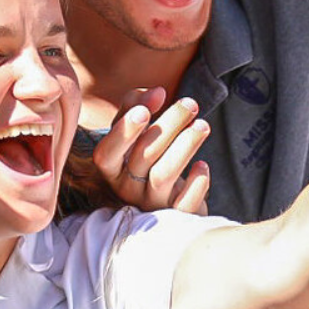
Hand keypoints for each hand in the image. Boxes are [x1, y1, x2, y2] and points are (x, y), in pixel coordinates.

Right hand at [94, 87, 210, 213]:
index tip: (145, 111)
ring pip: (164, 175)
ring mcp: (150, 204)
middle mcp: (126, 188)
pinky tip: (203, 165)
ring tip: (203, 125)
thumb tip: (158, 92)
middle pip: (143, 156)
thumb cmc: (148, 155)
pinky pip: (184, 202)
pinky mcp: (174, 215)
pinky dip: (196, 183)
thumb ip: (138, 105)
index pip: (106, 154)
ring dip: (185, 146)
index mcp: (112, 167)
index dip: (123, 133)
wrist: (167, 198)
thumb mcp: (135, 129)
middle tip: (191, 104)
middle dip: (169, 125)